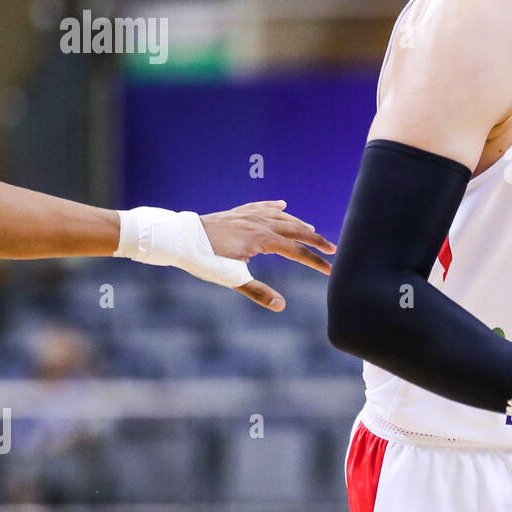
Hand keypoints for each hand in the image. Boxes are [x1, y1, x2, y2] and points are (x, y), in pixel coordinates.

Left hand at [200, 201, 336, 310]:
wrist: (179, 237)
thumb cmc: (205, 259)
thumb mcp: (231, 279)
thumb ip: (258, 292)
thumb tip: (281, 306)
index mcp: (262, 240)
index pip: (296, 252)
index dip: (315, 262)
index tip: (329, 270)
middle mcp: (260, 223)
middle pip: (296, 230)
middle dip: (315, 240)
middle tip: (332, 248)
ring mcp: (249, 215)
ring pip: (281, 217)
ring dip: (299, 223)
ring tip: (311, 229)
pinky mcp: (238, 213)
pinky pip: (263, 206)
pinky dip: (275, 207)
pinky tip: (282, 205)